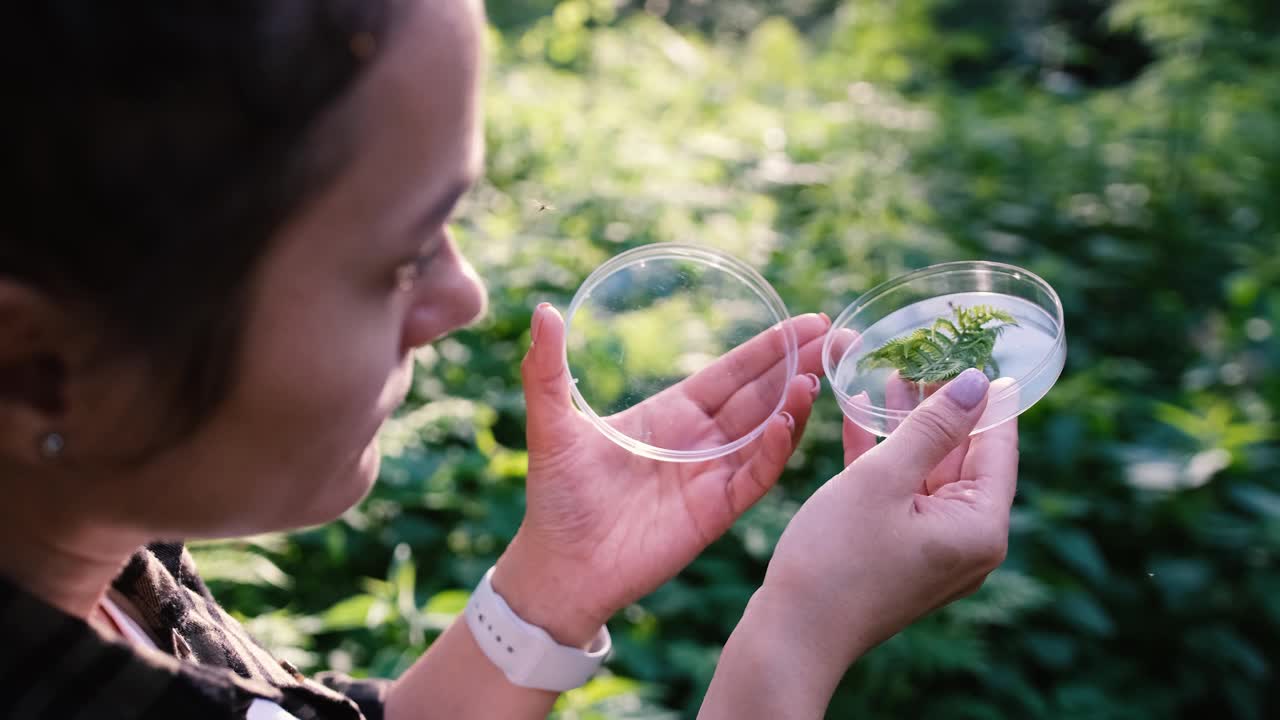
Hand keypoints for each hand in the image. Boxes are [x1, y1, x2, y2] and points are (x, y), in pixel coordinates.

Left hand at [492, 304, 829, 645]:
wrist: (559, 568)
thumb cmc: (555, 497)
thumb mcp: (551, 426)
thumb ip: (547, 370)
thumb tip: (543, 310)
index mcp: (671, 414)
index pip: (731, 373)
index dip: (767, 348)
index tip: (805, 321)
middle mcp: (699, 442)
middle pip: (760, 396)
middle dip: (795, 364)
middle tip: (833, 334)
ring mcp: (711, 477)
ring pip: (765, 433)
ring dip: (791, 405)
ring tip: (814, 374)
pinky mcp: (714, 513)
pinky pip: (753, 478)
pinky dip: (773, 452)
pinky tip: (789, 423)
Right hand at [760, 368, 1018, 667]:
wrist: (790, 634)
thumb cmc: (836, 559)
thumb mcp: (883, 479)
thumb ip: (931, 427)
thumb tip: (975, 382)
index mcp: (980, 526)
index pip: (998, 445)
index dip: (986, 394)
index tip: (978, 348)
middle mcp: (968, 541)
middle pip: (964, 457)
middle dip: (941, 405)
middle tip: (924, 351)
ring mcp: (933, 549)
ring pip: (928, 472)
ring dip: (908, 426)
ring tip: (891, 372)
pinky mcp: (899, 552)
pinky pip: (902, 494)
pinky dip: (885, 459)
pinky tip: (863, 415)